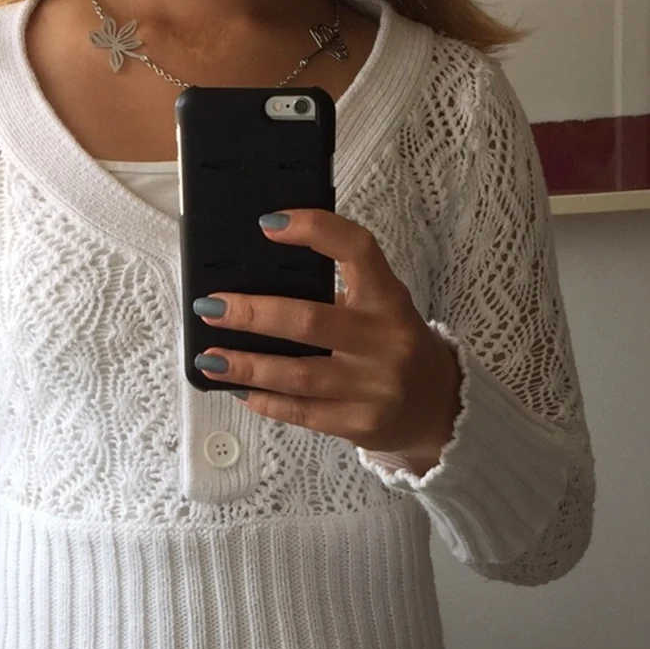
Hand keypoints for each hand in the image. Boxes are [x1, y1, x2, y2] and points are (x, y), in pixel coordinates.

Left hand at [193, 209, 463, 477]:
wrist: (440, 409)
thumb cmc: (394, 347)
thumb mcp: (381, 309)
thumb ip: (335, 296)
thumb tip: (254, 288)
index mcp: (389, 298)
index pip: (357, 250)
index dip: (315, 231)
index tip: (268, 225)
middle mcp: (385, 340)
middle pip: (310, 321)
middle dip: (254, 314)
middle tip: (211, 308)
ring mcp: (375, 387)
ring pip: (299, 375)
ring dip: (247, 366)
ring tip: (209, 359)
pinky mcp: (361, 424)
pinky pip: (303, 412)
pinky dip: (265, 401)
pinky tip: (240, 390)